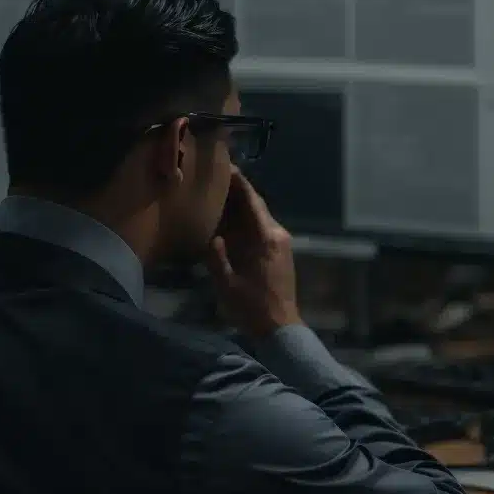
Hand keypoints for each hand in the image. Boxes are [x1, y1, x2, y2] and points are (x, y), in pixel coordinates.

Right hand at [206, 172, 300, 336]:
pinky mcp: (281, 252)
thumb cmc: (252, 307)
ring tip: (221, 198)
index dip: (239, 182)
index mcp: (265, 238)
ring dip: (243, 207)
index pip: (251, 201)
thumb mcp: (226, 283)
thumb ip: (216, 256)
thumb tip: (211, 235)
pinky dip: (248, 221)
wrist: (280, 327)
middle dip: (239, 192)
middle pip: (257, 205)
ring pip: (260, 216)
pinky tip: (232, 223)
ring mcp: (282, 243)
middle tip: (217, 180)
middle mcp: (277, 234)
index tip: (226, 167)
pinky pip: (263, 228)